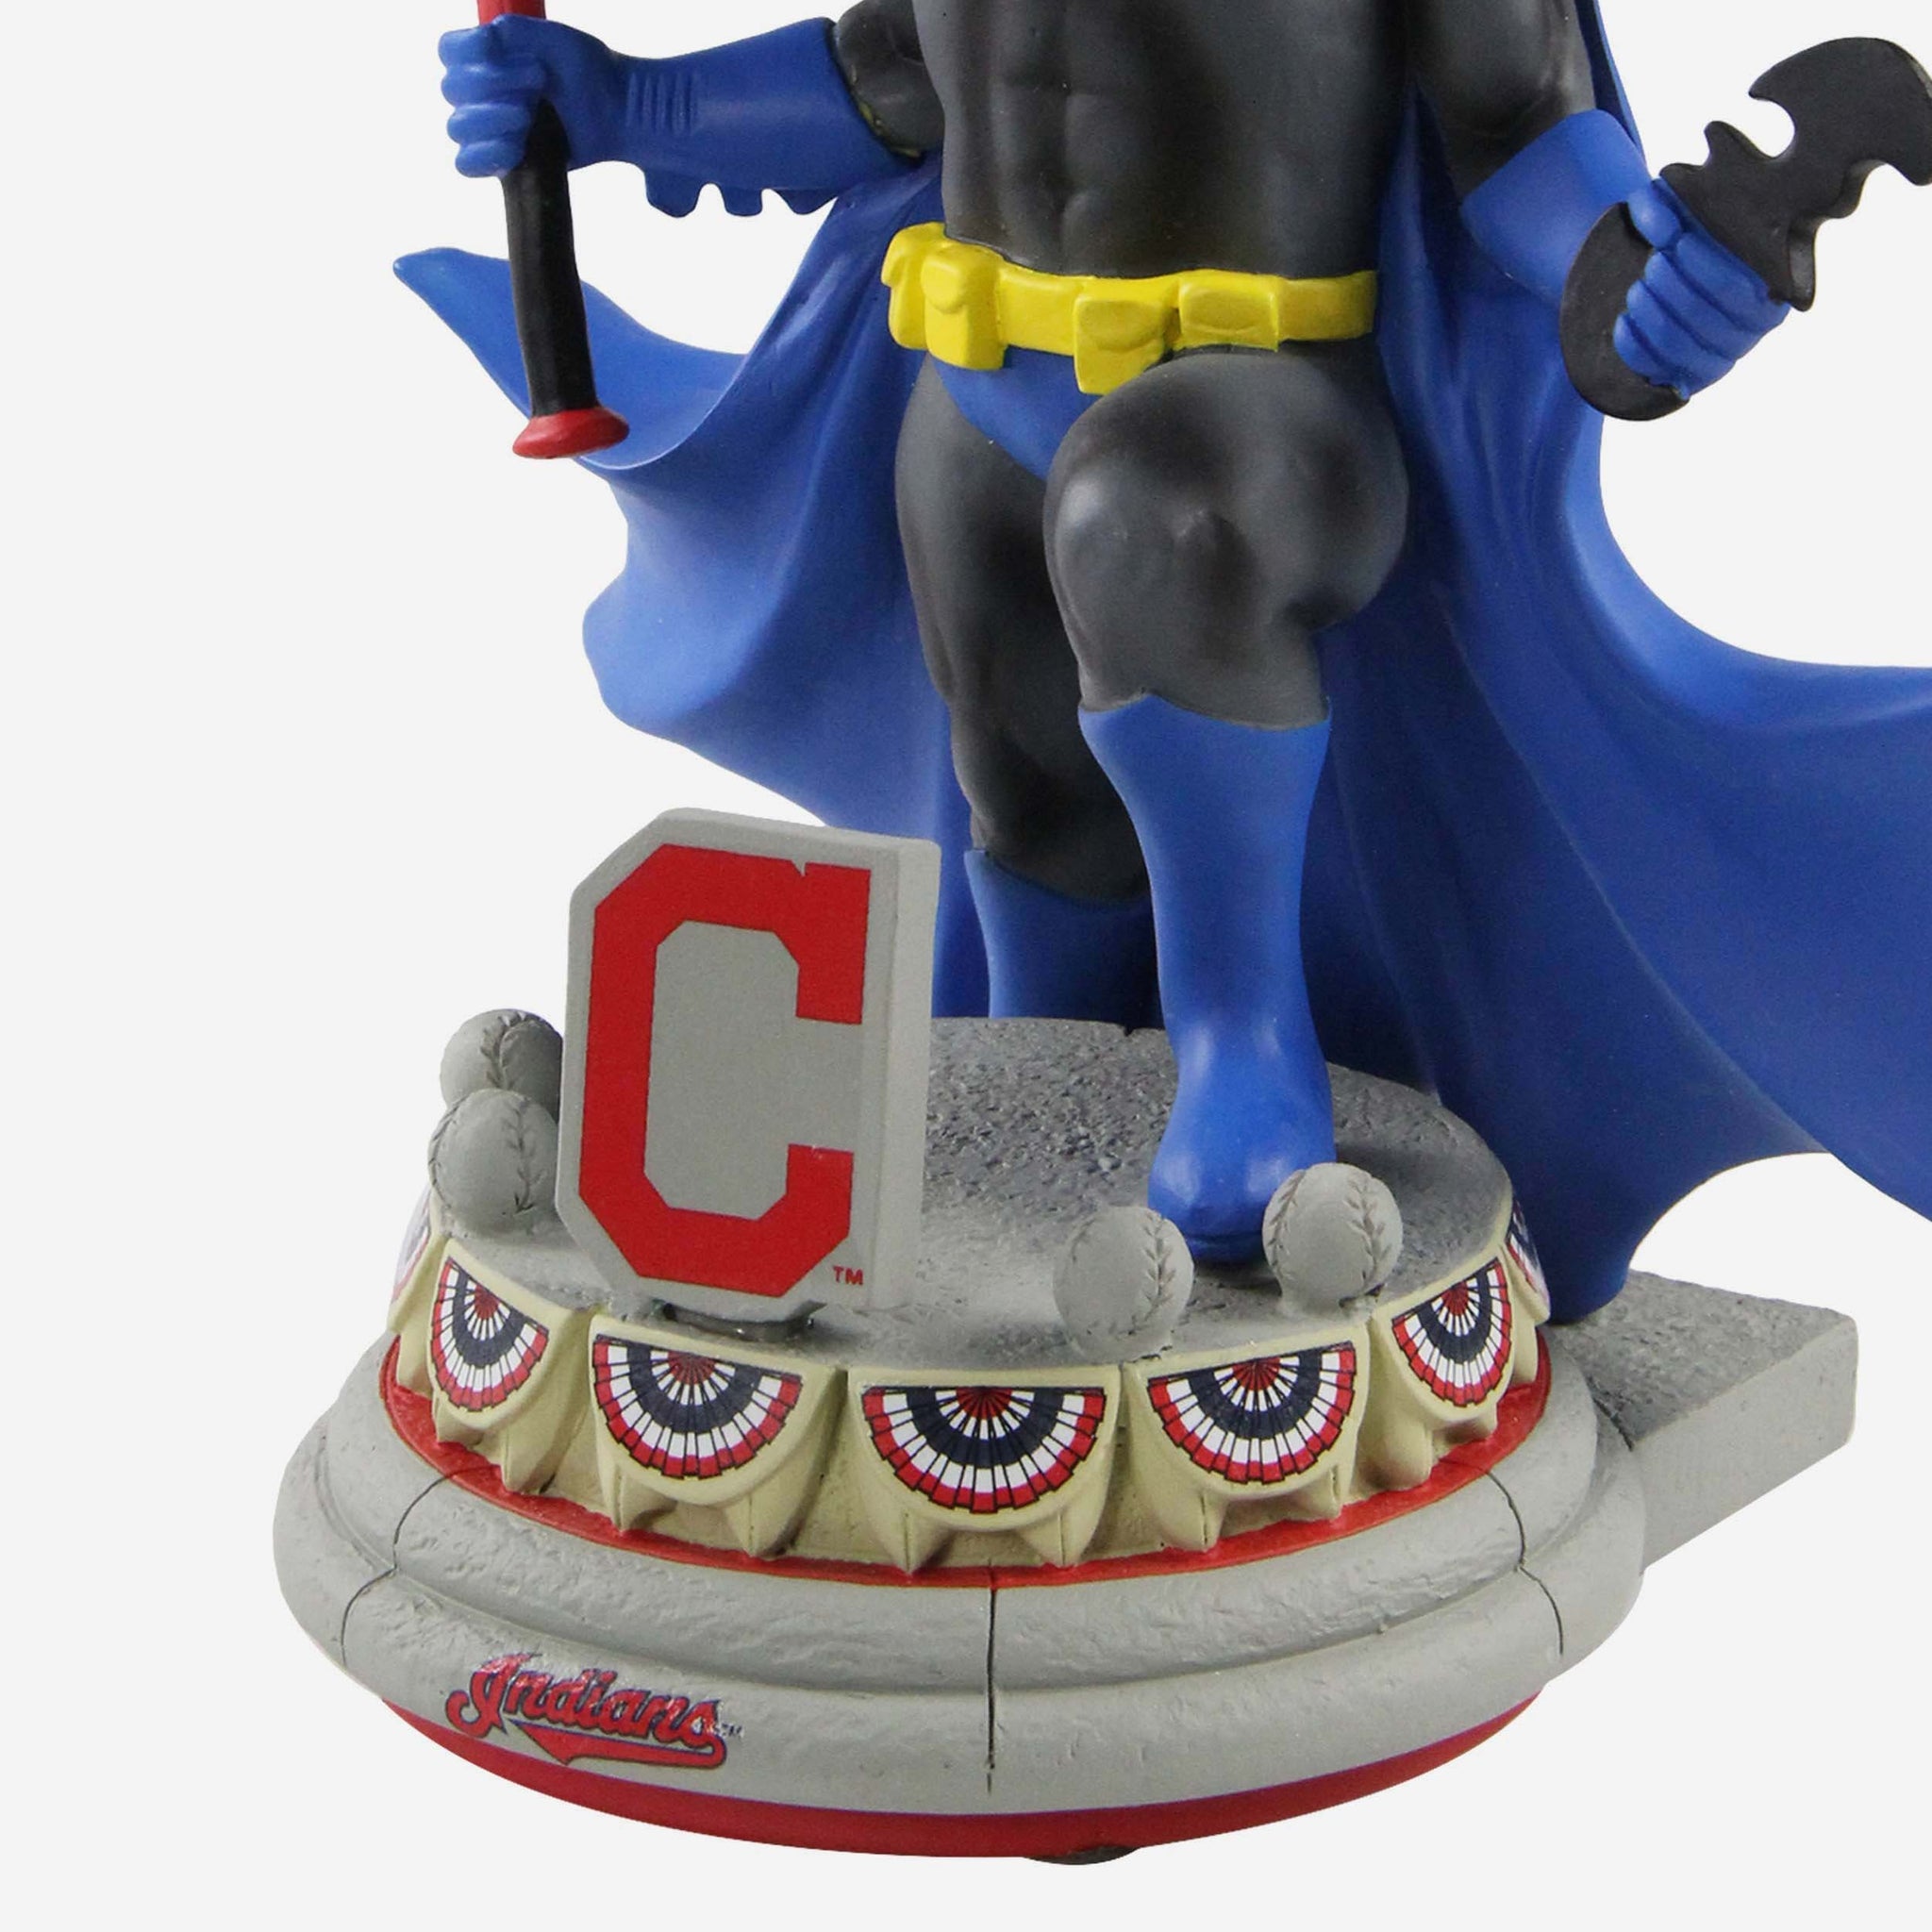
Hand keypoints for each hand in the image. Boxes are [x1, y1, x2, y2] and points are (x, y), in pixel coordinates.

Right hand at [438, 17, 627, 176]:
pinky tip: (516, 150)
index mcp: (486, 56)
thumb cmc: (586, 71)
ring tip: (530, 117)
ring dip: (493, 118)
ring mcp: (488, 129)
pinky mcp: (500, 161)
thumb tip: (486, 36)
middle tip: (538, 80)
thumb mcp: (554, 40)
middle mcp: (479, 92)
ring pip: (458, 126)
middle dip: (492, 82)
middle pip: (452, 88)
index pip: (448, 50)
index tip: (494, 47)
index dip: (465, 50)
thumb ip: (517, 32)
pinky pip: (466, 164)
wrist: (617, 112)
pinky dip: (486, 156)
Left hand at [1614, 181, 1788, 397]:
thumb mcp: (1670, 206)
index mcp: (1771, 285)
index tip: (1677, 242)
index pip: (1739, 288)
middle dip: (1674, 289)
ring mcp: (1721, 358)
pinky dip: (1636, 347)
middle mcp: (1753, 328)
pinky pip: (1658, 371)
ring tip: (1636, 289)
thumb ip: (1664, 206)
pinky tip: (1622, 321)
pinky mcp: (1687, 379)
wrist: (1659, 270)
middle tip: (1653, 264)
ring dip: (1653, 316)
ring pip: (1683, 346)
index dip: (1705, 268)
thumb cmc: (1679, 233)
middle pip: (1709, 319)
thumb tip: (1667, 232)